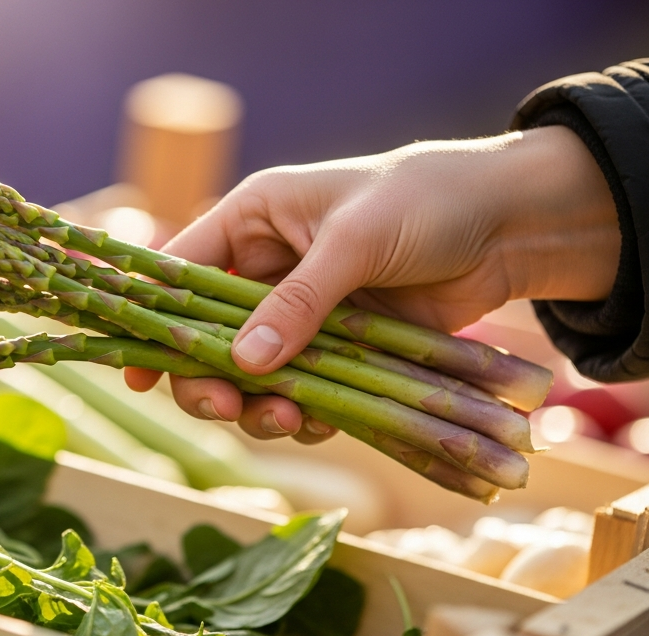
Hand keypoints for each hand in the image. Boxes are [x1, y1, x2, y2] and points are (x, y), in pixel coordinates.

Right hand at [125, 126, 619, 441]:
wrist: (509, 225)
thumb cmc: (427, 200)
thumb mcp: (356, 240)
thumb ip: (299, 301)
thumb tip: (243, 363)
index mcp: (255, 219)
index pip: (180, 271)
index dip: (154, 322)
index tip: (139, 374)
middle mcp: (269, 269)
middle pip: (208, 337)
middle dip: (210, 379)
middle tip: (225, 408)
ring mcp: (305, 314)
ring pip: (254, 375)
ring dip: (260, 406)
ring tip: (285, 422)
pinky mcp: (342, 349)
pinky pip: (306, 392)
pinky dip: (307, 414)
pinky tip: (323, 422)